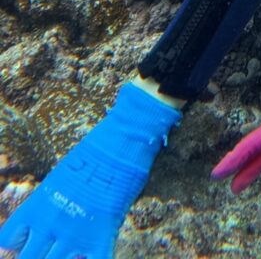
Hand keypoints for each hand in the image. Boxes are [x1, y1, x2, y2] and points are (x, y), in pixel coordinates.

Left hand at [0, 83, 180, 257]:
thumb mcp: (61, 176)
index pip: (10, 239)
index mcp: (37, 206)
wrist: (120, 142)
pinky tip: (95, 254)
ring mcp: (74, 234)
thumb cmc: (94, 152)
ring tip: (74, 251)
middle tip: (53, 247)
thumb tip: (47, 218)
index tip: (29, 241)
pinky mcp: (100, 238)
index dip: (18, 244)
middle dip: (38, 256)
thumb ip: (50, 202)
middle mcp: (50, 224)